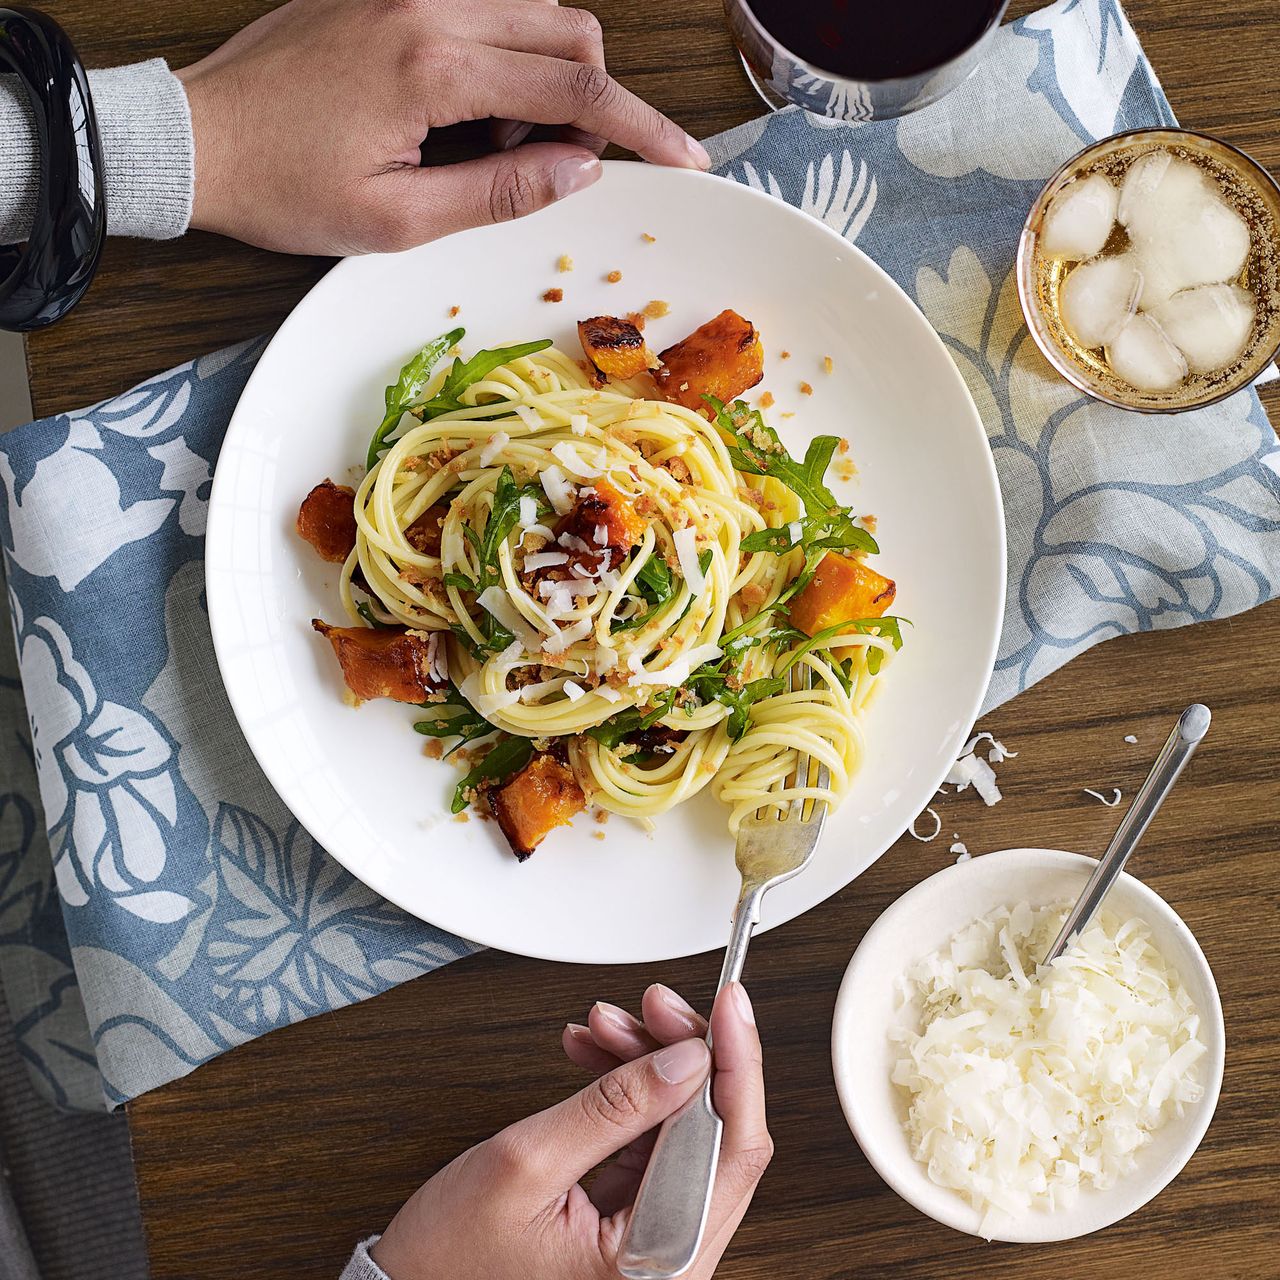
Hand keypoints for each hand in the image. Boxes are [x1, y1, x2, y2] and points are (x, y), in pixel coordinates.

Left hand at [175, 0, 708, 254]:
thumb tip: (581, 171)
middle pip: (568, 30)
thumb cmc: (284, 187)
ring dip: (542, 83)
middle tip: (557, 166)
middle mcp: (427, 4)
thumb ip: (501, 191)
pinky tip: (460, 116)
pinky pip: (481, 10)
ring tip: (490, 149)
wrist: (196, 140)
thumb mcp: (398, 219)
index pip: (575, 90)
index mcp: (433, 65)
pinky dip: (500, 62)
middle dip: (592, 101)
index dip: (643, 128)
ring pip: (531, 13)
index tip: (686, 159)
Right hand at [371, 983, 770, 1279]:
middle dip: (684, 1054)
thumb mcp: (526, 1164)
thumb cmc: (451, 1261)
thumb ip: (612, 1108)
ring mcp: (657, 1248)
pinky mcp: (636, 1229)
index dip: (735, 1061)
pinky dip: (632, 1096)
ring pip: (686, 1131)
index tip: (726, 1003)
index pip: (730, 1146)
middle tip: (652, 1006)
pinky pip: (655, 1146)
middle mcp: (672, 1263)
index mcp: (656, 1264)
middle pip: (717, 1133)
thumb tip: (684, 1059)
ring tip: (607, 1027)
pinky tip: (602, 1059)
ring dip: (651, 1068)